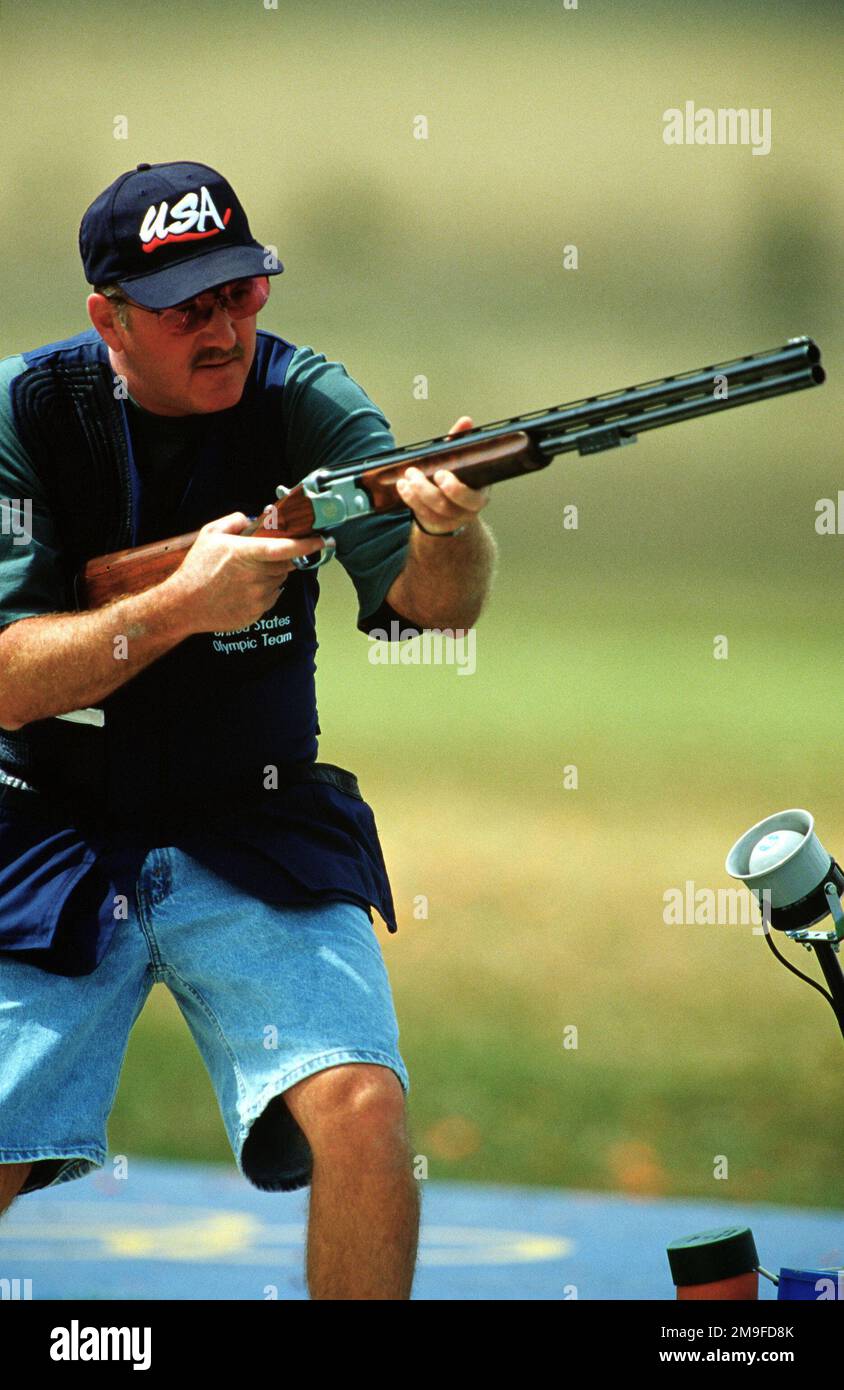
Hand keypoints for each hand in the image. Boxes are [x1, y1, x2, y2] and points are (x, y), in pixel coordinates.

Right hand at [163, 511, 326, 633]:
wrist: (184, 605)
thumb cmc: (196, 570)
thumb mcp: (209, 534)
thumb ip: (234, 521)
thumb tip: (252, 519)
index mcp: (246, 553)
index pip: (285, 548)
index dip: (307, 543)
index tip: (322, 540)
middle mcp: (256, 576)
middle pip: (286, 564)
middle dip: (280, 558)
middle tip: (260, 556)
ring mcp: (258, 596)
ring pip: (279, 580)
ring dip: (270, 574)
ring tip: (244, 575)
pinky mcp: (257, 612)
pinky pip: (272, 597)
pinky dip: (264, 591)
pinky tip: (243, 589)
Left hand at [395, 416, 490, 535]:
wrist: (454, 502)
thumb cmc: (459, 476)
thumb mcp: (462, 459)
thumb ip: (462, 441)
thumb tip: (466, 421)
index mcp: (479, 494)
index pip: (472, 498)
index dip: (456, 489)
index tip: (440, 474)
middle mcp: (467, 511)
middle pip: (447, 506)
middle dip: (426, 490)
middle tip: (413, 473)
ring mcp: (451, 520)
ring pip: (432, 512)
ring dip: (415, 495)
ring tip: (405, 478)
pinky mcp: (436, 524)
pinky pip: (422, 515)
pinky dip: (411, 500)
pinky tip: (403, 487)